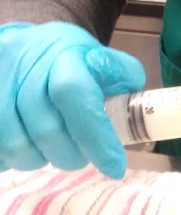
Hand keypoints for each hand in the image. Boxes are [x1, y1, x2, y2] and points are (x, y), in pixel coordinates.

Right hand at [0, 22, 144, 177]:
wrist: (24, 47)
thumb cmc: (70, 60)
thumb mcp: (102, 59)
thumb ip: (122, 77)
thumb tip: (134, 104)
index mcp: (63, 55)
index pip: (75, 95)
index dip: (96, 136)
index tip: (115, 167)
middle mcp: (24, 67)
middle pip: (46, 130)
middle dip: (70, 155)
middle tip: (80, 156)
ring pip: (17, 146)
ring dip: (40, 159)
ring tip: (51, 149)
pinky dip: (11, 159)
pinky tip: (27, 148)